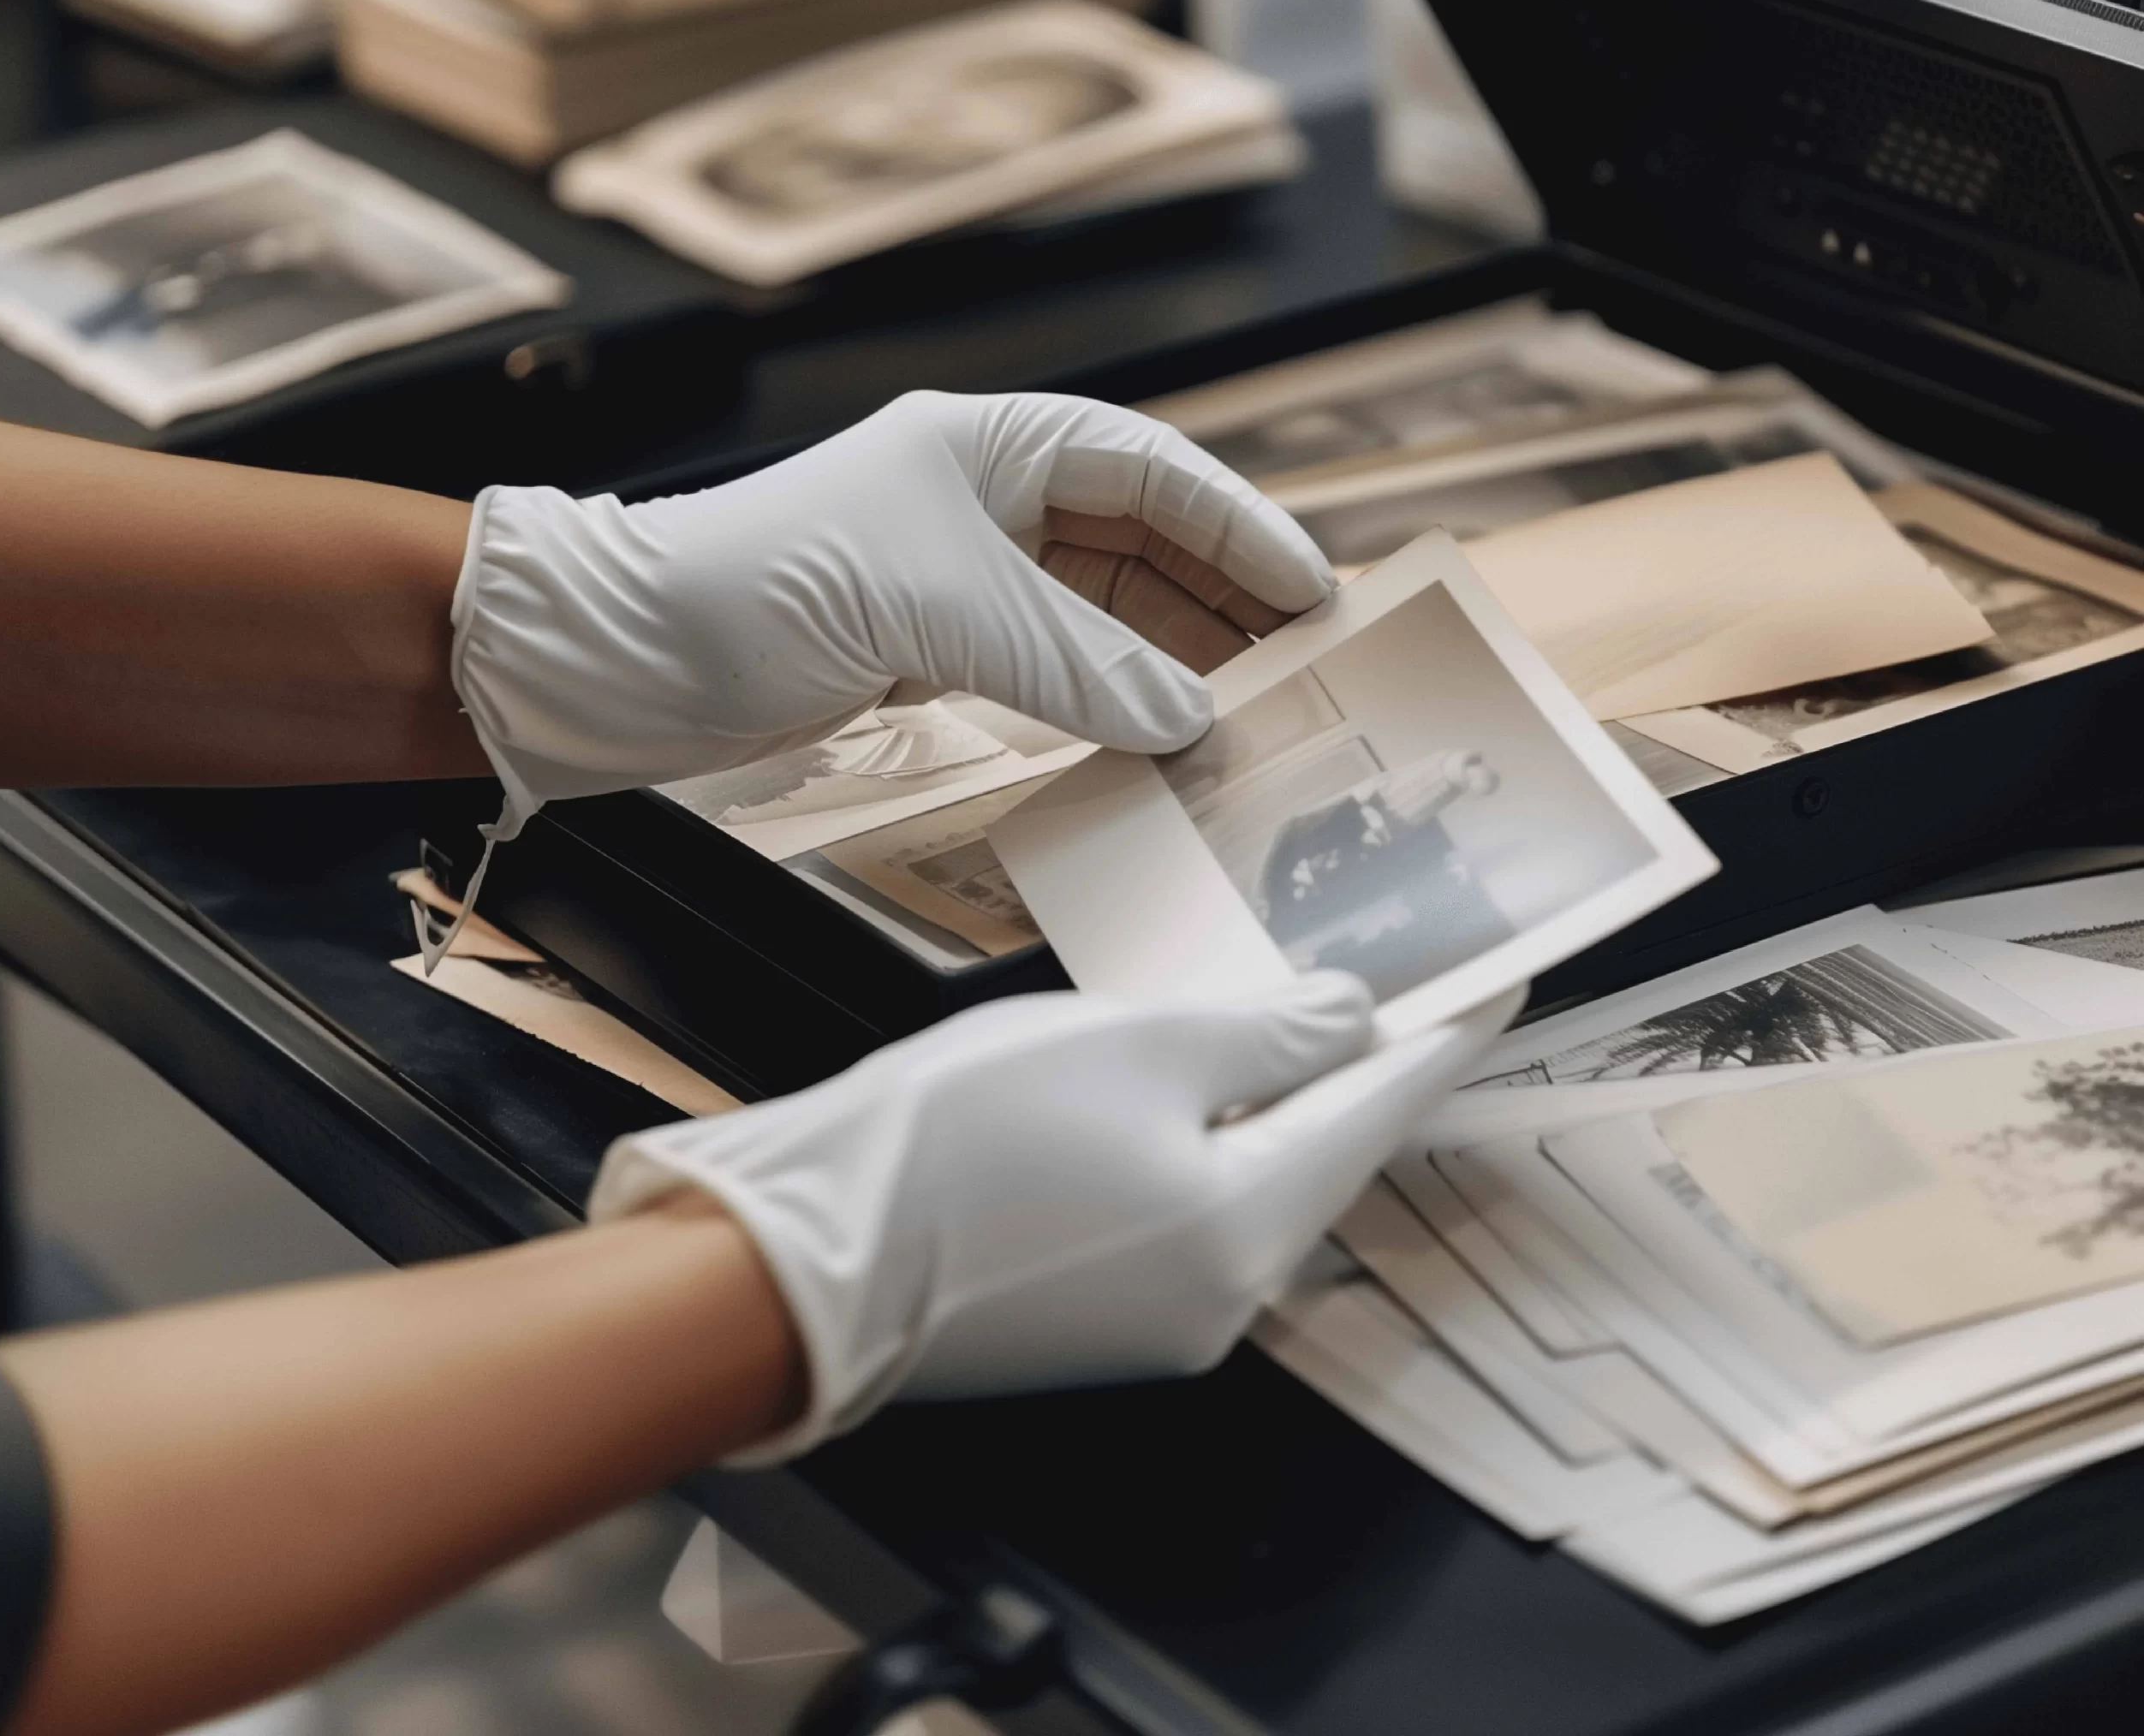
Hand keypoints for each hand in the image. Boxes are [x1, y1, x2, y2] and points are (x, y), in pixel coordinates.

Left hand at [451, 390, 1331, 832]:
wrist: (624, 655)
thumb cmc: (756, 583)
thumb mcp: (935, 606)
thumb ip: (1073, 660)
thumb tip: (1191, 716)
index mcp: (992, 443)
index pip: (1151, 471)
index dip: (1242, 527)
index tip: (1317, 591)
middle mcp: (989, 499)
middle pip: (1146, 541)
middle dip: (1226, 600)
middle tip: (1310, 667)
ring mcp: (967, 575)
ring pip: (1110, 610)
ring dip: (1177, 659)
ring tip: (1253, 713)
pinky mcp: (940, 645)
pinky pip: (1060, 665)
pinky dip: (1113, 698)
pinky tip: (1160, 735)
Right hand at [590, 972, 1511, 1457]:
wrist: (807, 1259)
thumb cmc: (961, 1141)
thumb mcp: (1134, 1043)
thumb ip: (1265, 1030)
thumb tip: (1350, 1015)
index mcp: (1247, 1228)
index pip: (1377, 1108)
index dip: (1439, 1038)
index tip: (1497, 991)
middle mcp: (1225, 1298)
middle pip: (1319, 1154)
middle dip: (1347, 1064)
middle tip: (1379, 980)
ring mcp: (1160, 1323)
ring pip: (1250, 1184)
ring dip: (1266, 1101)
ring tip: (1272, 1014)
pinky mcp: (1098, 1322)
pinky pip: (1187, 1215)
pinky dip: (1198, 1145)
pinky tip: (1171, 1090)